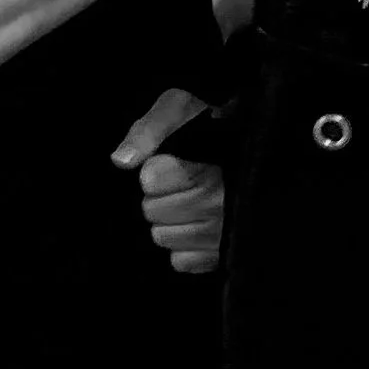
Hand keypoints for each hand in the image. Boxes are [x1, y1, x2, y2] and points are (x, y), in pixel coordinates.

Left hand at [111, 87, 226, 275]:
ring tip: (187, 205)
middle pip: (153, 211)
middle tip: (179, 184)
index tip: (168, 162)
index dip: (153, 171)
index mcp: (211, 163)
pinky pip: (180, 261)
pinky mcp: (222, 255)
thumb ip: (149, 130)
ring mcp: (224, 232)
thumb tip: (121, 161)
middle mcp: (223, 201)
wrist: (246, 141)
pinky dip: (181, 248)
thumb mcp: (179, 107)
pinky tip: (193, 227)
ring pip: (163, 237)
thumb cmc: (208, 122)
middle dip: (157, 196)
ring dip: (167, 222)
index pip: (152, 180)